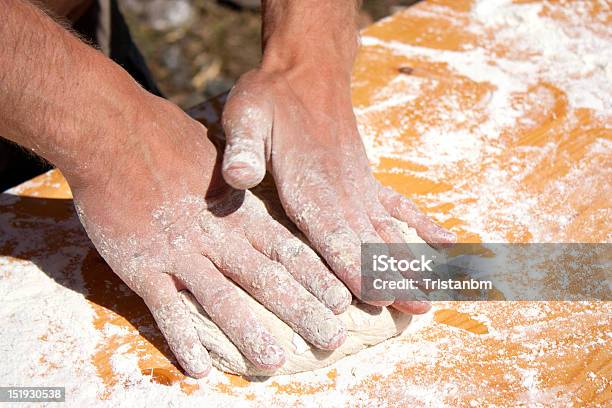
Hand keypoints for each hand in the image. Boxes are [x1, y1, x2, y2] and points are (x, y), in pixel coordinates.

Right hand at [69, 94, 350, 376]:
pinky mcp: (141, 266)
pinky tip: (198, 370)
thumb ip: (242, 184)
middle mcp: (217, 237)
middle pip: (266, 280)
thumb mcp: (219, 158)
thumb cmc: (168, 139)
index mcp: (239, 212)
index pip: (287, 250)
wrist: (113, 132)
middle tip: (331, 339)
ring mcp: (180, 253)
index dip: (316, 278)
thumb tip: (261, 190)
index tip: (344, 302)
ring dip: (249, 333)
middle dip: (301, 311)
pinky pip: (166, 309)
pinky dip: (182, 339)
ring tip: (274, 362)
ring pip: (221, 300)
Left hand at [221, 67, 455, 312]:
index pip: (335, 235)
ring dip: (412, 262)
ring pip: (389, 231)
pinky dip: (424, 225)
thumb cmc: (270, 96)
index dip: (355, 268)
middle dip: (393, 279)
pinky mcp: (367, 178)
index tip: (379, 296)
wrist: (307, 68)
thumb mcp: (245, 116)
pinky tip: (448, 244)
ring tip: (435, 291)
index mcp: (309, 185)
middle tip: (420, 310)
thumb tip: (239, 176)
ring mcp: (359, 186)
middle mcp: (342, 191)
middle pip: (369, 243)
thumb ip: (243, 150)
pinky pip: (400, 205)